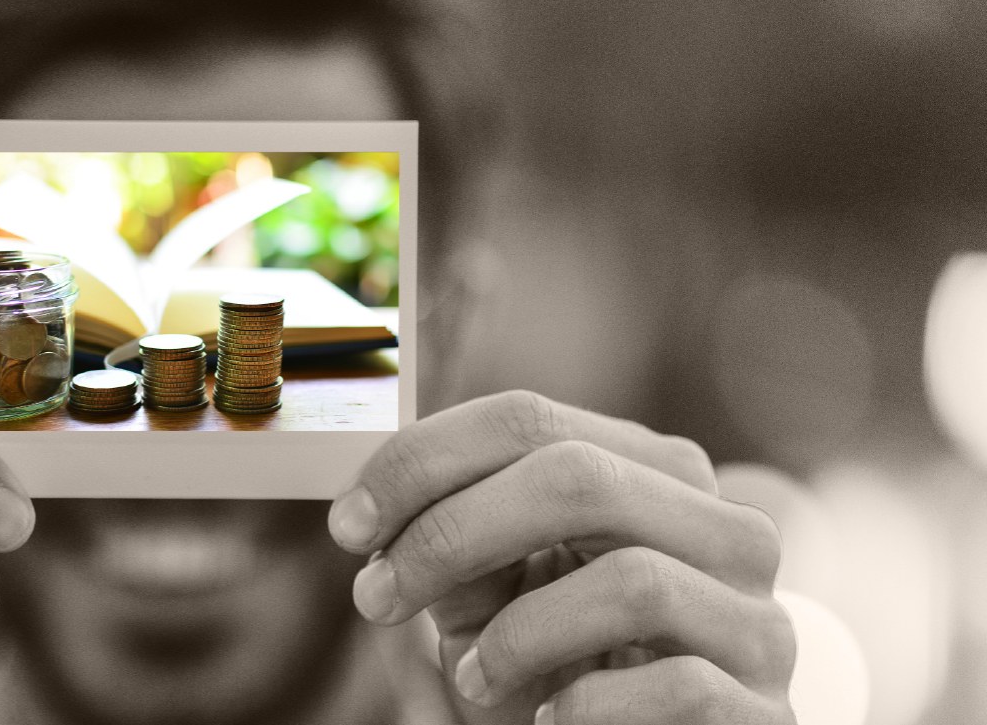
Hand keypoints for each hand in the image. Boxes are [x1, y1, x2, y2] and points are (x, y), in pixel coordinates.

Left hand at [329, 391, 794, 724]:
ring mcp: (758, 622)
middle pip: (578, 478)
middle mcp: (723, 531)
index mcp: (652, 478)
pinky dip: (589, 706)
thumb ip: (456, 549)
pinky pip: (681, 687)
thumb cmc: (555, 677)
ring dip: (518, 633)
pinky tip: (549, 720)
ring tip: (472, 678)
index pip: (530, 418)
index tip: (346, 523)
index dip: (421, 462)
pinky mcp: (766, 713)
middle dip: (450, 534)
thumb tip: (381, 512)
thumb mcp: (491, 604)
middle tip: (375, 597)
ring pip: (635, 581)